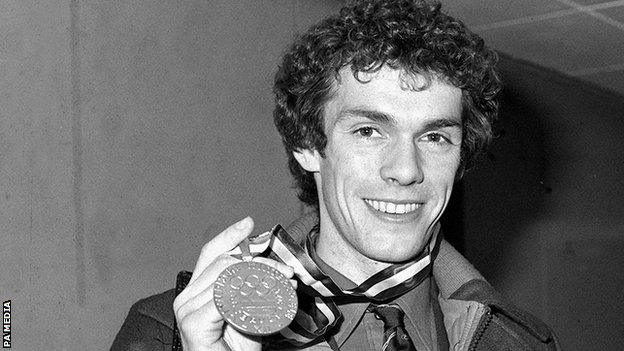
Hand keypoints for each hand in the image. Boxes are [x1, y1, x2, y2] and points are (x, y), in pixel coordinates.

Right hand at [173, 217, 295, 350]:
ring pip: (228, 277)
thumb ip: (250, 288)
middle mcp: (186, 297)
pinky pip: (225, 299)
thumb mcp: (247, 310)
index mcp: (196, 291)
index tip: (249, 224)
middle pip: (224, 262)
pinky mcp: (193, 324)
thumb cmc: (236, 347)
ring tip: (284, 283)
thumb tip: (271, 267)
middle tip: (285, 271)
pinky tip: (265, 302)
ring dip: (262, 277)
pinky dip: (248, 297)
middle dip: (259, 261)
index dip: (230, 236)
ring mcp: (187, 310)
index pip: (211, 253)